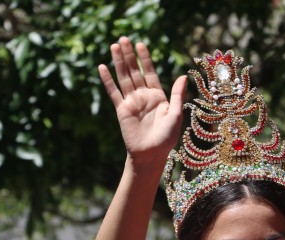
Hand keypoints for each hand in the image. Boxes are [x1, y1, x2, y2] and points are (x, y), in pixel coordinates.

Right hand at [98, 37, 186, 166]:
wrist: (151, 155)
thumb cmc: (166, 138)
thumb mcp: (176, 115)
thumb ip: (177, 95)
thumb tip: (182, 76)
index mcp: (158, 96)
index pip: (150, 73)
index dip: (145, 59)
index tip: (141, 45)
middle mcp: (144, 96)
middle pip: (135, 71)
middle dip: (129, 56)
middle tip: (124, 39)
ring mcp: (132, 102)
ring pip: (124, 78)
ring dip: (119, 62)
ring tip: (114, 46)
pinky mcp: (122, 109)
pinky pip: (113, 92)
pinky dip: (108, 80)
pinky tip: (102, 67)